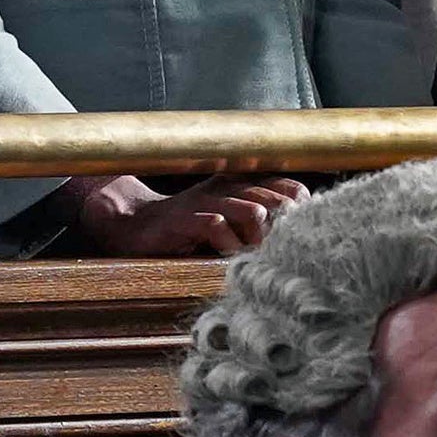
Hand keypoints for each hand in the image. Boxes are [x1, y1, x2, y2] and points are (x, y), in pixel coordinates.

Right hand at [66, 174, 308, 257]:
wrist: (136, 223)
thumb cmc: (189, 225)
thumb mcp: (230, 218)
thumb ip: (261, 221)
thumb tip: (298, 236)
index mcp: (243, 182)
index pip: (292, 187)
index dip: (300, 212)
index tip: (296, 234)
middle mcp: (228, 186)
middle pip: (278, 200)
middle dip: (283, 229)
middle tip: (275, 251)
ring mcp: (207, 201)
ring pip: (254, 210)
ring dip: (258, 237)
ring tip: (251, 253)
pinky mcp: (186, 219)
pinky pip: (217, 226)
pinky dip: (227, 244)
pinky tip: (224, 254)